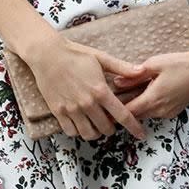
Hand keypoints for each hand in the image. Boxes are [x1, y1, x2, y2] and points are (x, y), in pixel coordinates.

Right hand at [26, 37, 147, 140]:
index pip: (122, 115)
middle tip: (110, 119)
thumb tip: (141, 71)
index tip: (140, 134)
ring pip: (89, 134)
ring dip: (96, 132)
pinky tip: (81, 122)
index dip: (133, 126)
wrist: (47, 54)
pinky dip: (78, 131)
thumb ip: (121, 67)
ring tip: (96, 123)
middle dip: (112, 127)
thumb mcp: (100, 57)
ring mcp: (72, 109)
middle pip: (106, 129)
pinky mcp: (59, 112)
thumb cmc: (75, 54)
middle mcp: (87, 103)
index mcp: (100, 90)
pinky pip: (72, 132)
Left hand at [112, 51, 188, 120]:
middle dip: (124, 106)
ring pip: (145, 112)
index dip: (115, 110)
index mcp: (153, 99)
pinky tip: (143, 91)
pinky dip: (146, 104)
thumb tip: (116, 82)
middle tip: (111, 96)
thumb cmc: (180, 64)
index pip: (128, 112)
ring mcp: (168, 112)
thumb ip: (134, 75)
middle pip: (136, 113)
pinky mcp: (173, 110)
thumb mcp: (154, 64)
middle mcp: (160, 110)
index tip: (104, 104)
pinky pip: (155, 111)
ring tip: (125, 91)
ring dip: (136, 104)